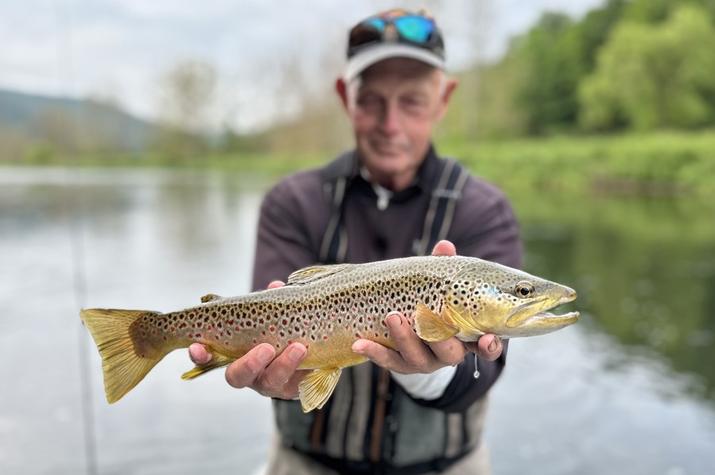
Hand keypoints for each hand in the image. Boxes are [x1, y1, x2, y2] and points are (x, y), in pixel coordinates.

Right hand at [188, 280, 308, 399]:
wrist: (310, 351)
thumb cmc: (279, 330)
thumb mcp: (271, 313)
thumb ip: (270, 303)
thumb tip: (276, 286)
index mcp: (233, 354)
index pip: (208, 358)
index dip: (200, 355)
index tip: (197, 346)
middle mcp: (248, 372)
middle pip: (238, 377)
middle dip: (249, 363)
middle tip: (266, 348)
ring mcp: (270, 382)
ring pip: (271, 381)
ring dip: (284, 364)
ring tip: (299, 347)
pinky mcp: (293, 388)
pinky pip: (297, 384)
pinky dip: (305, 369)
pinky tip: (312, 355)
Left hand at [351, 240, 503, 373]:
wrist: (410, 327)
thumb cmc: (435, 300)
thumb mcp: (440, 284)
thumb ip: (445, 268)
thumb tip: (444, 246)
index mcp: (467, 337)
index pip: (487, 348)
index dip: (490, 347)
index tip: (488, 339)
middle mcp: (448, 353)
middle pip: (449, 353)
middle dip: (437, 337)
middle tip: (422, 316)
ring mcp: (424, 361)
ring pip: (417, 358)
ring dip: (404, 338)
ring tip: (392, 317)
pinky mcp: (401, 364)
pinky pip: (388, 361)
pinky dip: (374, 352)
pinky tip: (359, 342)